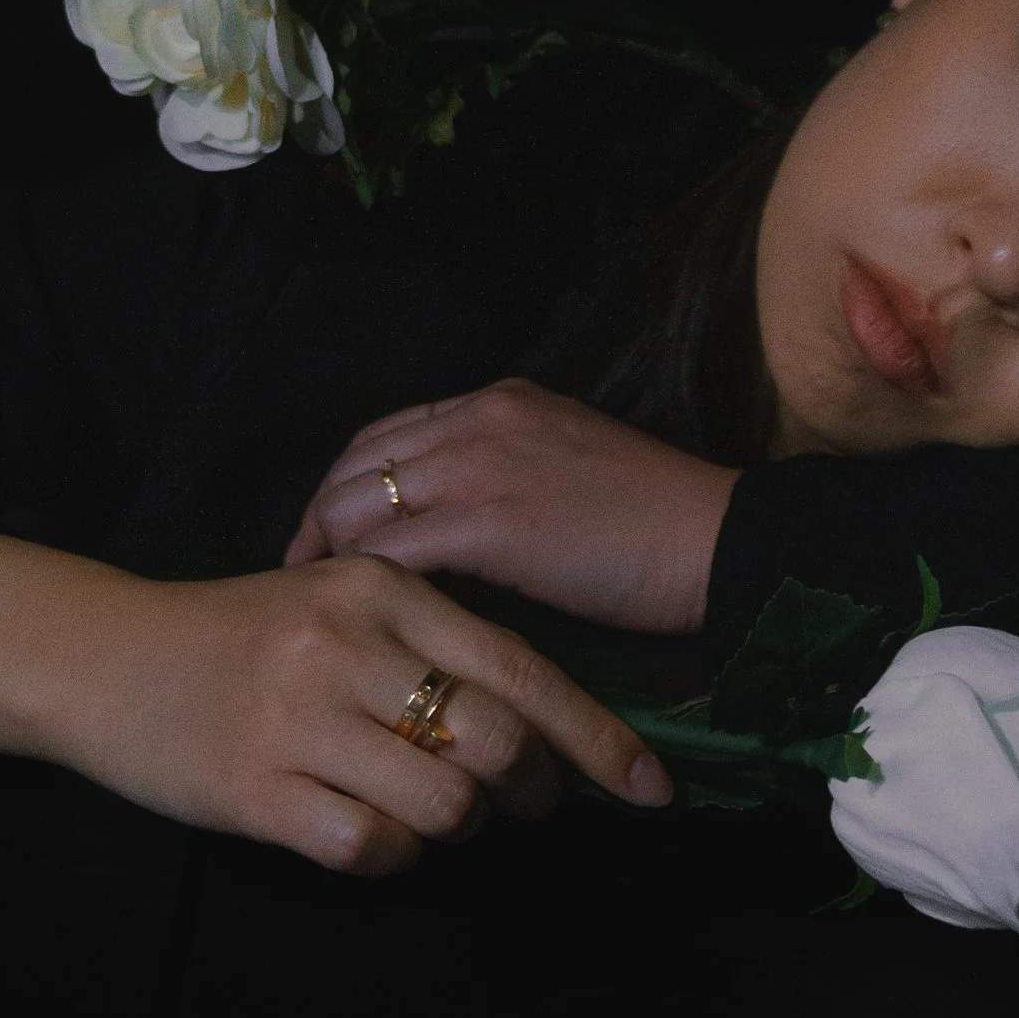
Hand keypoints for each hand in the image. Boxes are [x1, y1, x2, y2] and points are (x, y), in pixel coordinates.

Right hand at [0, 535, 672, 874]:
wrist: (104, 656)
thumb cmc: (239, 633)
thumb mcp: (340, 603)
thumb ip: (430, 642)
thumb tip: (536, 720)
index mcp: (382, 590)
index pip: (519, 667)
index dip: (596, 734)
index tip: (650, 786)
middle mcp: (347, 648)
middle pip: (496, 743)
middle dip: (531, 792)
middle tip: (522, 806)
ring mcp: (299, 718)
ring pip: (443, 805)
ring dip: (458, 829)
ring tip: (432, 814)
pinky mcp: (255, 789)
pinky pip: (370, 848)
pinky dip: (391, 855)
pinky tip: (369, 831)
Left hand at [283, 379, 740, 635]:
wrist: (716, 541)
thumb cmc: (656, 522)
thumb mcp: (567, 468)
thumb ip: (503, 479)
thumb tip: (448, 529)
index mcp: (499, 401)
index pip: (386, 434)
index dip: (346, 485)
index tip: (327, 535)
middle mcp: (479, 418)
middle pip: (357, 462)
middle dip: (318, 518)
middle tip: (302, 574)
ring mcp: (482, 464)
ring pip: (361, 501)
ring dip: (329, 553)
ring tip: (320, 602)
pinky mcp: (490, 522)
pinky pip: (394, 548)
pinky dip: (365, 580)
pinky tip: (362, 616)